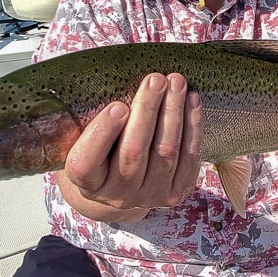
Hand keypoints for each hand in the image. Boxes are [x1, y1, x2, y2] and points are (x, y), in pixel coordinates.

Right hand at [57, 73, 202, 221]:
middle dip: (146, 111)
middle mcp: (117, 196)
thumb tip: (102, 80)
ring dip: (173, 112)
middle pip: (133, 152)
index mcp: (87, 182)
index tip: (117, 106)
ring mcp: (149, 196)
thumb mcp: (85, 138)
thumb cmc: (101, 149)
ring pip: (165, 152)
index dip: (103, 134)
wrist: (122, 184)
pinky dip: (192, 125)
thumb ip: (90, 120)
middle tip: (154, 80)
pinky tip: (192, 100)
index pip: (86, 163)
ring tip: (176, 82)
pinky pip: (188, 157)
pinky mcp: (175, 193)